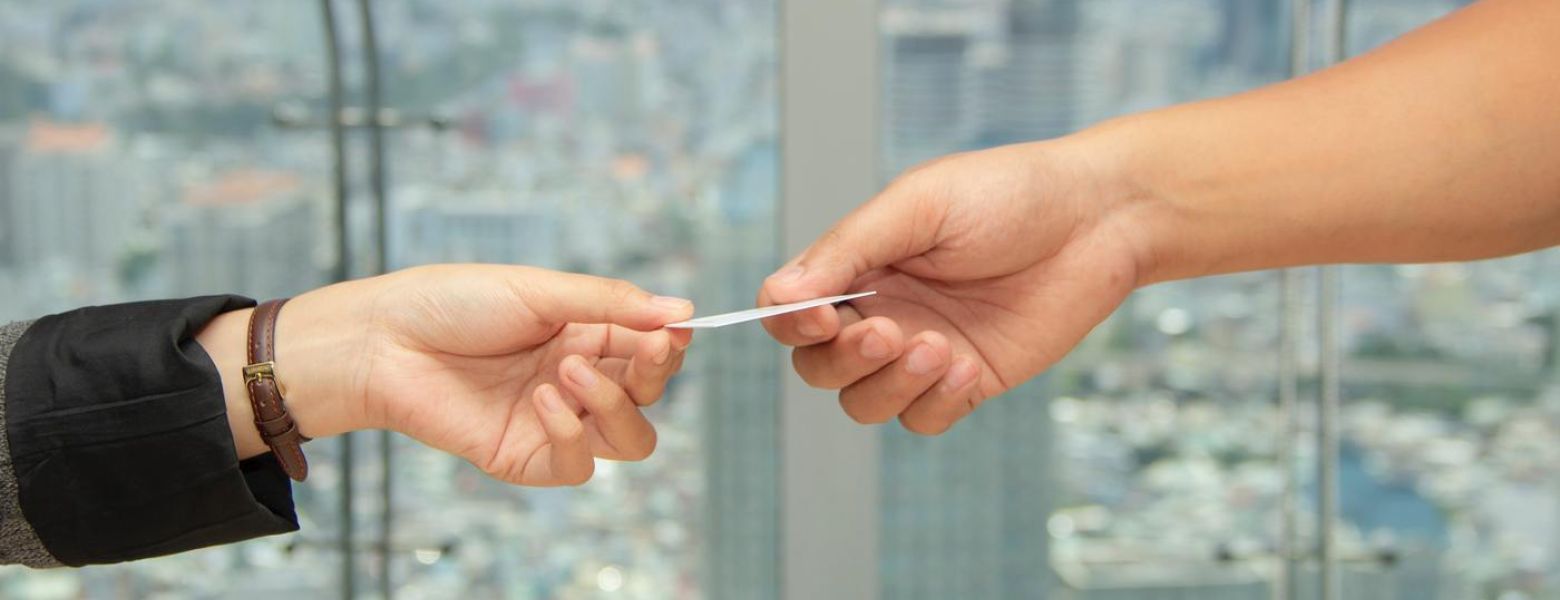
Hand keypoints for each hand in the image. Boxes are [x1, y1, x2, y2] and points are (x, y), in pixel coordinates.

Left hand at [205, 264, 693, 486]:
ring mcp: (554, 423)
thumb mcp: (540, 290)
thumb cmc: (453, 303)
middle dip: (654, 374)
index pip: (650, 349)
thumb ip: (610, 304)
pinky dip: (572, 433)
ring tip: (570, 374)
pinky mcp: (526, 457)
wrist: (383, 341)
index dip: (670, 344)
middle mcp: (577, 381)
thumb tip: (681, 310)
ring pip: (630, 439)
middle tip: (644, 350)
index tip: (677, 330)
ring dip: (616, 406)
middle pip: (649, 396)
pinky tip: (543, 401)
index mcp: (583, 335)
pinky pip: (578, 466)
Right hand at [760, 138, 1148, 434]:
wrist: (1098, 218)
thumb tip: (779, 294)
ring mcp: (923, 351)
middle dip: (843, 360)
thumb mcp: (918, 206)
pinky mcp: (968, 381)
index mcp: (860, 265)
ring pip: (865, 403)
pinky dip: (934, 403)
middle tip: (891, 334)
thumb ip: (847, 249)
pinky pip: (923, 420)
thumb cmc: (1008, 194)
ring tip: (939, 349)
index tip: (819, 318)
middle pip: (818, 367)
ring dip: (890, 386)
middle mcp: (882, 311)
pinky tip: (966, 367)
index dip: (790, 324)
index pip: (791, 312)